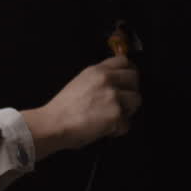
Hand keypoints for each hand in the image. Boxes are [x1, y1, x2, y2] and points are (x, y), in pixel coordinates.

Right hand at [21, 55, 140, 160]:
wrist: (53, 123)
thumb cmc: (62, 108)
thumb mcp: (79, 83)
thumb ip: (98, 80)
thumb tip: (115, 84)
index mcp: (96, 70)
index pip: (123, 61)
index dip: (128, 71)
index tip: (127, 81)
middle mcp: (107, 79)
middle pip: (134, 78)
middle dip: (131, 91)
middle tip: (121, 102)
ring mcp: (113, 96)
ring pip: (136, 100)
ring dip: (127, 110)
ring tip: (111, 117)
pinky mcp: (116, 114)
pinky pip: (127, 124)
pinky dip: (118, 130)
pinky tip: (105, 130)